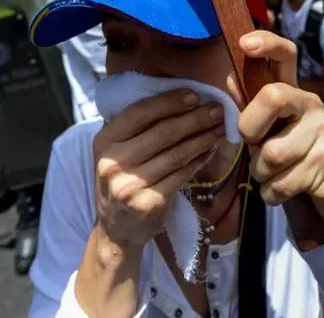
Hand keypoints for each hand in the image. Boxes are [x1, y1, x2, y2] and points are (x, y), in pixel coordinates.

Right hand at [92, 91, 225, 250]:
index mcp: (105, 141)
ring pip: (176, 154)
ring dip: (203, 138)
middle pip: (163, 132)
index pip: (140, 113)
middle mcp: (113, 162)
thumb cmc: (123, 179)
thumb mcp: (118, 151)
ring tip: (219, 127)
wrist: (116, 229)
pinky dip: (199, 160)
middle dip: (195, 118)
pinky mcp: (148, 203)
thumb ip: (138, 128)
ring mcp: (130, 185)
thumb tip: (181, 99)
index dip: (170, 102)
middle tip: (218, 109)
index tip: (194, 95)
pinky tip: (210, 150)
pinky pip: (181, 175)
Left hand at [230, 31, 323, 237]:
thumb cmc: (288, 161)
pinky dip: (273, 193)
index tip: (245, 43)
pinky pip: (280, 183)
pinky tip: (286, 189)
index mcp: (293, 93)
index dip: (266, 43)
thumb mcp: (264, 133)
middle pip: (273, 96)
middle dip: (251, 129)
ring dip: (262, 173)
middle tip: (255, 145)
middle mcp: (312, 105)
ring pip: (272, 153)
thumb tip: (230, 77)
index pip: (286, 55)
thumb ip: (248, 108)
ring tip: (275, 174)